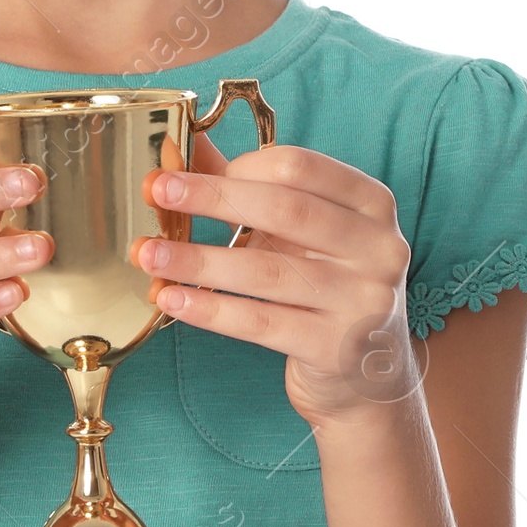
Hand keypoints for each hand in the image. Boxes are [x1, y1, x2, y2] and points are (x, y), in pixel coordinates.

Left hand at [130, 131, 420, 427]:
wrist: (369, 376)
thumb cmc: (327, 286)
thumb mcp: (301, 233)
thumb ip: (248, 188)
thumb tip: (180, 150)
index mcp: (372, 203)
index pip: (300, 167)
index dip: (238, 166)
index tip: (188, 172)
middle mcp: (379, 248)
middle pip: (285, 209)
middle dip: (212, 198)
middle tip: (157, 191)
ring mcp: (362, 301)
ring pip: (266, 271)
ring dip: (197, 260)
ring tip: (148, 254)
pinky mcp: (336, 350)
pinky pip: (260, 324)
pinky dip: (210, 310)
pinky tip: (172, 299)